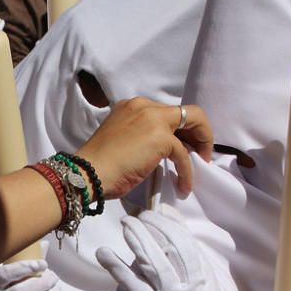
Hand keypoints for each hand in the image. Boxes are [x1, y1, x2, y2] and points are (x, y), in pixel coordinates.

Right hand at [76, 98, 212, 197]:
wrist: (88, 173)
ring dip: (203, 144)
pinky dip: (187, 171)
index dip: (180, 128)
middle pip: (185, 111)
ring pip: (194, 121)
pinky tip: (184, 185)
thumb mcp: (124, 140)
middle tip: (200, 152)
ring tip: (201, 163)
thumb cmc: (100, 164)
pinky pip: (184, 154)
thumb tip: (164, 149)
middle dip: (198, 131)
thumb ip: (143, 136)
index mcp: (133, 106)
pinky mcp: (160, 137)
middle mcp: (144, 106)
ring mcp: (153, 119)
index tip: (184, 146)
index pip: (166, 112)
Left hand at [95, 208, 227, 290]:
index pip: (194, 252)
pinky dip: (116, 266)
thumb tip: (192, 273)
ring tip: (126, 223)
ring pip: (155, 260)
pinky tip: (103, 254)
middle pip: (176, 249)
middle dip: (159, 227)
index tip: (166, 217)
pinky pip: (131, 283)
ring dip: (138, 238)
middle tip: (144, 215)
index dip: (178, 231)